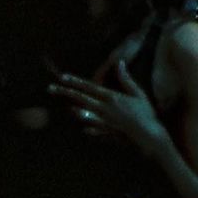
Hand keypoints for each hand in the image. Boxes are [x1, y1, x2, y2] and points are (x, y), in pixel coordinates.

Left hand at [49, 63, 163, 153]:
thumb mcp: (137, 93)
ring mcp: (102, 122)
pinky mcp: (105, 132)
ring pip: (83, 114)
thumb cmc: (145, 112)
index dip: (75, 82)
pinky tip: (83, 127)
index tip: (63, 77)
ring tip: (67, 106)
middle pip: (80, 99)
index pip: (89, 87)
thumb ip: (126, 79)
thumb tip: (120, 63)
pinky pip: (92, 129)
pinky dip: (87, 127)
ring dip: (74, 109)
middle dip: (65, 93)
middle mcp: (103, 109)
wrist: (147, 135)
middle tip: (50, 89)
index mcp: (110, 98)